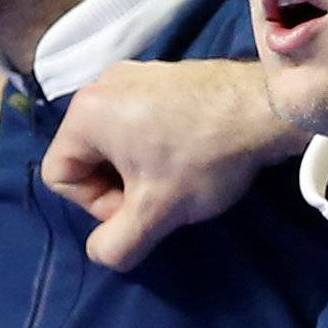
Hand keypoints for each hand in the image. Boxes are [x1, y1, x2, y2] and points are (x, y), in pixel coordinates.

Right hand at [40, 59, 305, 272]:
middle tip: (161, 195)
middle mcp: (99, 85)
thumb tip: (102, 253)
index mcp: (83, 112)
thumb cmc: (202, 157)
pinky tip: (190, 152)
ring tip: (179, 174)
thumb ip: (116, 244)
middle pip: (86, 157)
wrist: (267, 108)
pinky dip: (156, 142)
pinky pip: (138, 119)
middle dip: (118, 185)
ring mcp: (132, 74)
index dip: (96, 205)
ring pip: (114, 140)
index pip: (60, 176)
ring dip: (139, 167)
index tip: (140, 205)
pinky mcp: (160, 74)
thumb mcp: (156, 212)